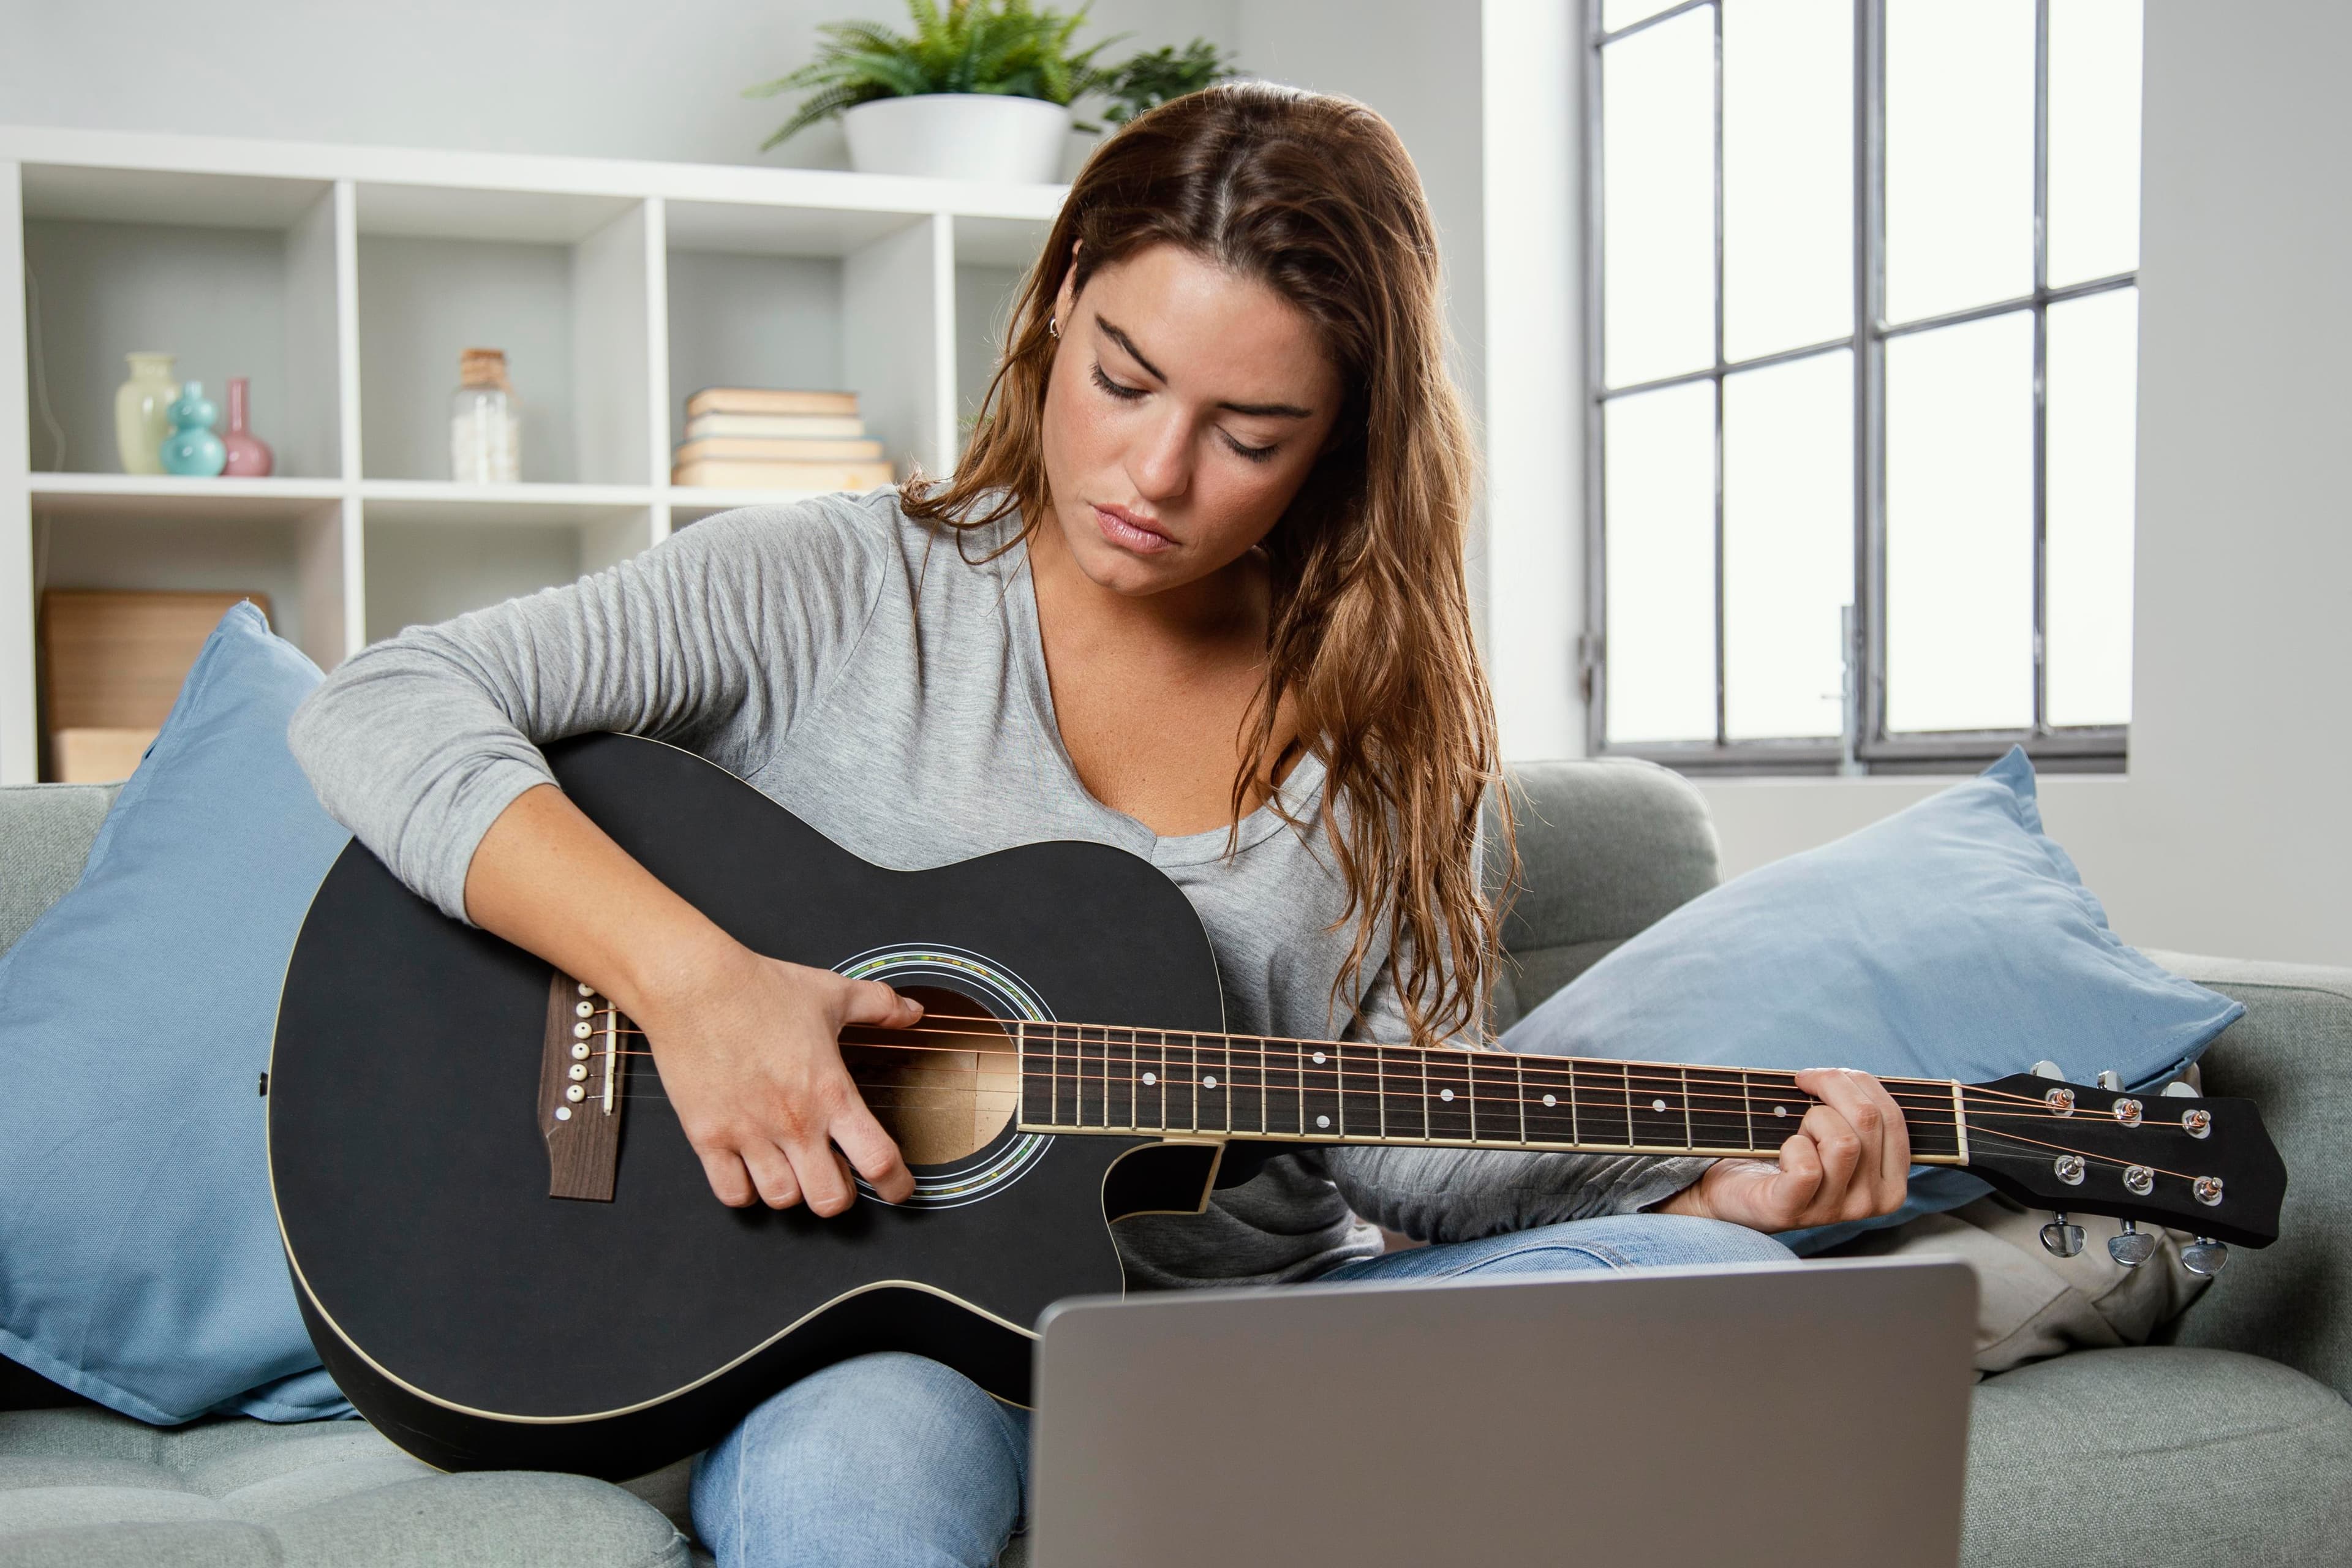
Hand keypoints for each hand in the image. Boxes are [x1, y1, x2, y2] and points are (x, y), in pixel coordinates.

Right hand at [629, 939, 921, 1214]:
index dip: (896, 1184)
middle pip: (830, 1200)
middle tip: (835, 1176)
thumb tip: (914, 1011)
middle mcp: (793, 1122)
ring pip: (782, 1200)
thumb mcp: (832, 993)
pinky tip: (751, 1170)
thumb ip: (880, 1006)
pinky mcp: (707, 1137)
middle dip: (839, 1195)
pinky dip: (746, 1191)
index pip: (878, 1159)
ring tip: (792, 1167)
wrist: (694, 985)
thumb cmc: (759, 989)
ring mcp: (748, 1134)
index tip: (898, 1188)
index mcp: (830, 1092)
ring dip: (793, 1191)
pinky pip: (733, 1193)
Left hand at [1657, 1068, 1910, 1232]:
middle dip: (1830, 1087)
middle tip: (1802, 1087)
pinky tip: (1782, 1151)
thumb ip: (1858, 1111)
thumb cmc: (1791, 1152)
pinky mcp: (1791, 1212)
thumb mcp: (1836, 1131)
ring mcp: (1833, 1212)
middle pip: (1868, 1119)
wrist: (1735, 1190)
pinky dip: (1790, 1146)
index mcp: (1890, 1182)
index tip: (1823, 1075)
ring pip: (1842, 1141)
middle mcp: (1870, 1202)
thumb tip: (1852, 1077)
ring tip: (1796, 1130)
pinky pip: (1807, 1169)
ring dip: (1810, 1119)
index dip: (1857, 1081)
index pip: (1892, 1116)